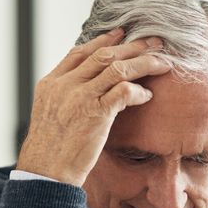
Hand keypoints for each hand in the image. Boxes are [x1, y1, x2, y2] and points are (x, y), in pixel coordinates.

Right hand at [16, 28, 170, 186]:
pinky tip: (147, 95)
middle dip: (131, 46)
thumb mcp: (48, 115)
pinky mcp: (96, 114)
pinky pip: (124, 91)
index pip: (80, 52)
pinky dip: (138, 91)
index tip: (120, 34)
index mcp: (51, 83)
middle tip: (152, 41)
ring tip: (161, 61)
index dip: (103, 41)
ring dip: (143, 62)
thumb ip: (64, 98)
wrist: (45, 172)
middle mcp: (65, 85)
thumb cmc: (49, 152)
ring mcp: (81, 97)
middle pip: (103, 55)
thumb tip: (84, 91)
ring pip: (117, 68)